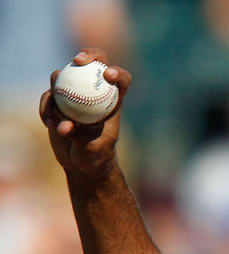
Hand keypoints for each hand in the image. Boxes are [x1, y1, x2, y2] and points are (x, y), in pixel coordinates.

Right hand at [39, 48, 131, 179]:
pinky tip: (48, 124)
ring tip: (59, 120)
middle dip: (88, 55)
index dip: (118, 72)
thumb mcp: (94, 150)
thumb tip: (66, 126)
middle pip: (94, 64)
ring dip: (58, 93)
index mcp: (113, 101)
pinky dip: (46, 108)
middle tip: (77, 61)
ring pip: (65, 77)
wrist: (82, 163)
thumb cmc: (96, 156)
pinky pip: (48, 96)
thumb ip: (82, 137)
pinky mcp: (57, 100)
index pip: (121, 80)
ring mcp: (75, 93)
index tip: (108, 75)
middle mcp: (94, 92)